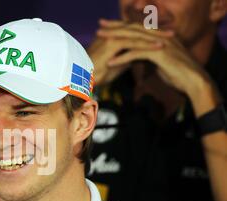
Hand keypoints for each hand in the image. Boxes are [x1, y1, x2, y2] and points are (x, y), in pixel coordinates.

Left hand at [101, 20, 221, 115]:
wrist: (193, 81)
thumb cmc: (178, 75)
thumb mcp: (161, 63)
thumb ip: (150, 57)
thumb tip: (140, 58)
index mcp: (159, 37)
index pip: (137, 28)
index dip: (122, 26)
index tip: (107, 27)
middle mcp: (159, 37)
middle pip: (133, 29)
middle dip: (115, 27)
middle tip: (100, 26)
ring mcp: (159, 43)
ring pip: (133, 38)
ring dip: (115, 38)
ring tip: (100, 40)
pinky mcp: (159, 54)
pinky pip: (137, 54)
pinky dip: (122, 58)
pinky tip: (110, 63)